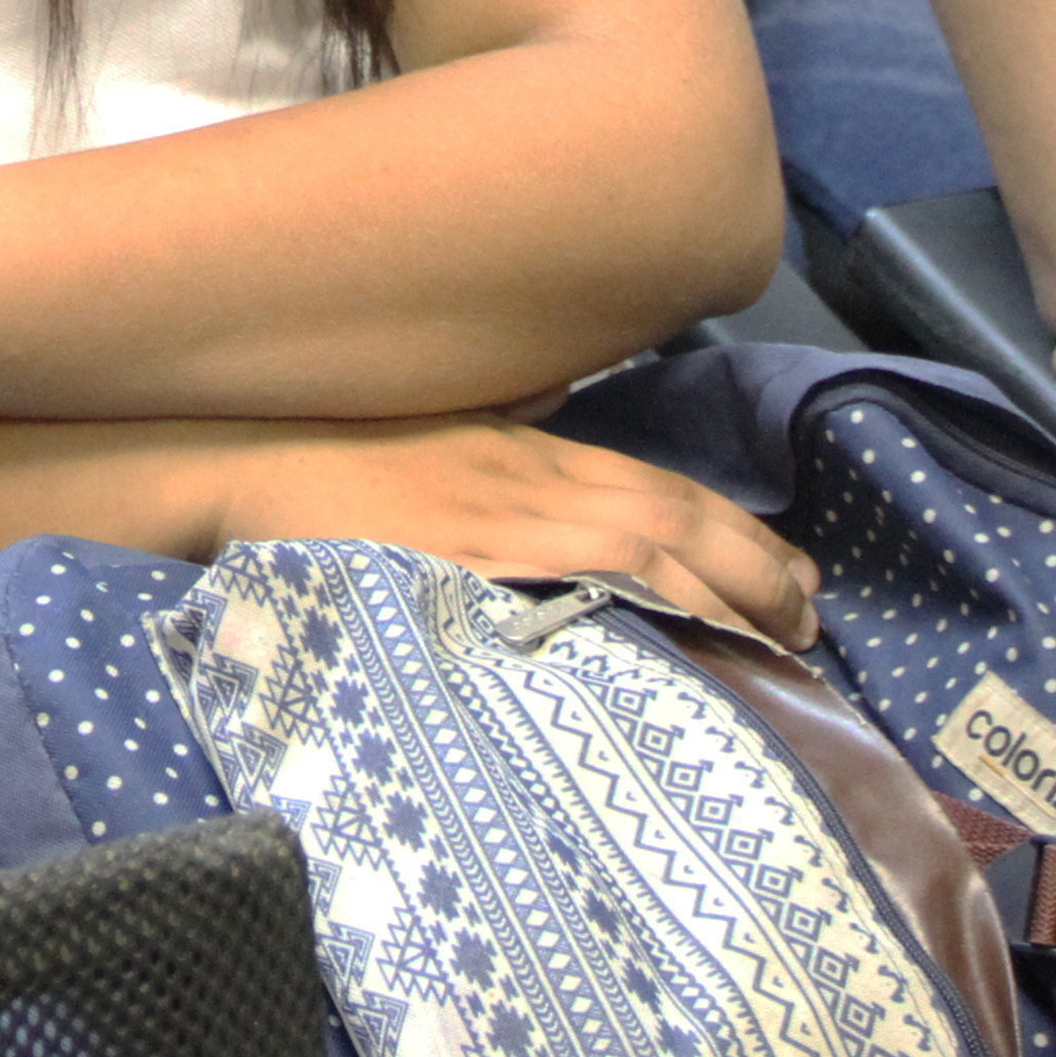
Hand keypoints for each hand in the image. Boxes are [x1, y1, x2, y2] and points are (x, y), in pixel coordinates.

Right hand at [209, 418, 820, 646]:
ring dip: (726, 594)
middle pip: (672, 518)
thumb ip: (501, 426)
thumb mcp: (434, 429)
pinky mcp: (466, 562)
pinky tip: (686, 648)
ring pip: (645, 549)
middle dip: (757, 570)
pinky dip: (645, 609)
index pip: (661, 490)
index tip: (795, 577)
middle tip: (811, 624)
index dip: (739, 535)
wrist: (244, 458)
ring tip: (781, 646)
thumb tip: (552, 407)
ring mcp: (502, 521)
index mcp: (530, 451)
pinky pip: (577, 586)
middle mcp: (533, 480)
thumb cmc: (331, 453)